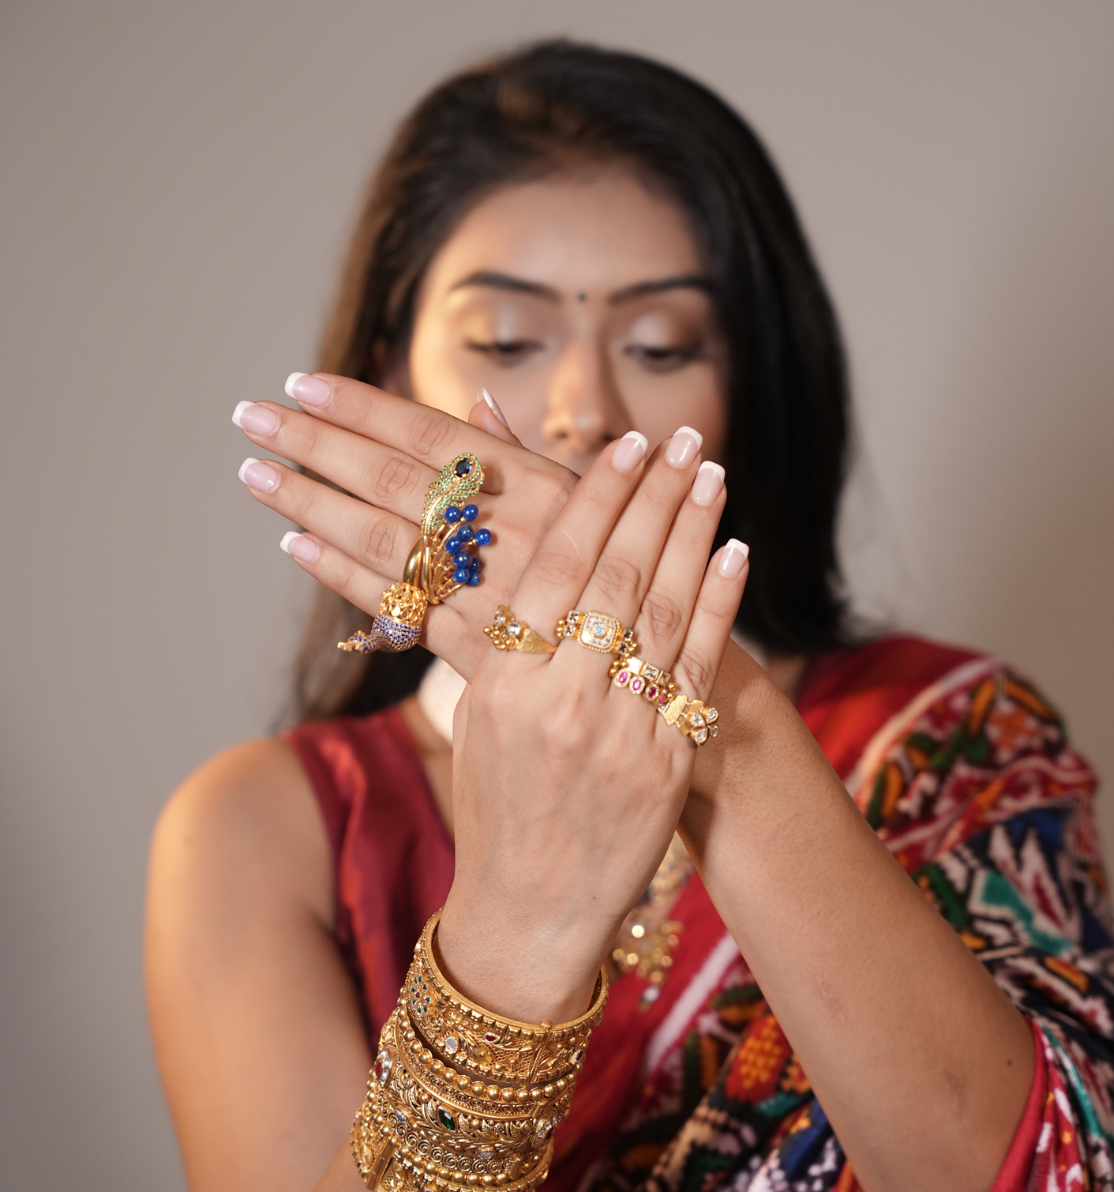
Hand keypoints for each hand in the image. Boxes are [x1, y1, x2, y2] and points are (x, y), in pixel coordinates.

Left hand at [233, 374, 660, 677]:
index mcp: (542, 490)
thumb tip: (483, 402)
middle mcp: (514, 537)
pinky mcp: (482, 657)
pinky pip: (403, 610)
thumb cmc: (646, 589)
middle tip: (248, 414)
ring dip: (314, 501)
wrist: (675, 698)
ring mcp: (495, 598)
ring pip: (386, 540)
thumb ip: (532, 460)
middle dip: (318, 443)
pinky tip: (296, 545)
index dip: (365, 406)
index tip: (302, 382)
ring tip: (252, 470)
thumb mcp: (599, 509)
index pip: (435, 433)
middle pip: (396, 479)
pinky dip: (346, 577)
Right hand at [435, 429, 747, 1024]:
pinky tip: (735, 552)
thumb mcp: (476, 717)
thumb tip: (494, 548)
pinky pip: (697, 671)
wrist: (528, 911)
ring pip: (666, 613)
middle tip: (681, 438)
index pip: (556, 568)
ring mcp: (620, 734)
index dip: (596, 501)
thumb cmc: (496, 808)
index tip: (625, 447)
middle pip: (618, 576)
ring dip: (694, 534)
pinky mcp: (667, 765)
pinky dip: (720, 607)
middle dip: (654, 498)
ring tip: (711, 475)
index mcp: (502, 685)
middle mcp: (561, 702)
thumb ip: (490, 632)